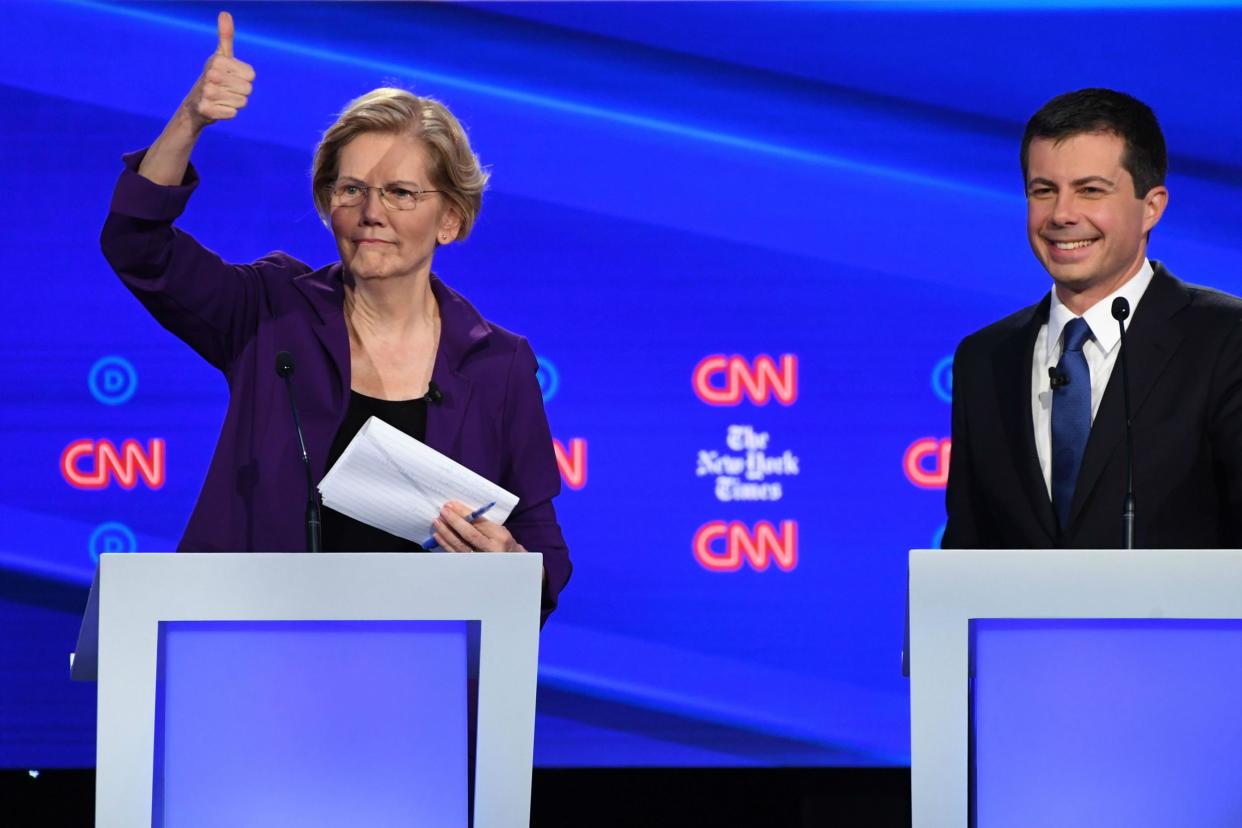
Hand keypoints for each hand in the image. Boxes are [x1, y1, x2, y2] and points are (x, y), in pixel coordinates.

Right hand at [181, 12, 254, 130]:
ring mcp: (207, 93)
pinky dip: (228, 113)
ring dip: (235, 103)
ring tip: (222, 98)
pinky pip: (233, 114)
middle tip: (226, 89)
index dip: (245, 79)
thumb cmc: (214, 77)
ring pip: (242, 102)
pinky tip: (217, 108)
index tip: (231, 77)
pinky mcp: (207, 110)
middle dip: (240, 92)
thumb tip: (225, 13)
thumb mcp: (221, 56)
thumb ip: (226, 36)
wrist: (195, 103)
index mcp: (218, 60)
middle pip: (248, 89)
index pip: (251, 75)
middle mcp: (211, 75)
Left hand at [432, 501, 524, 552]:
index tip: (452, 505)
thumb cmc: (502, 542)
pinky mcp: (470, 565)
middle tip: (443, 511)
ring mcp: (480, 559)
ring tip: (437, 521)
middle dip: (454, 521)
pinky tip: (438, 535)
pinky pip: (455, 553)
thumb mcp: (499, 529)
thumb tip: (460, 512)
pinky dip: (445, 544)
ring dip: (446, 532)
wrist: (509, 561)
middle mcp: (491, 549)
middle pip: (469, 534)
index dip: (464, 513)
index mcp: (499, 536)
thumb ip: (482, 523)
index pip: (479, 523)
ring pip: (460, 545)